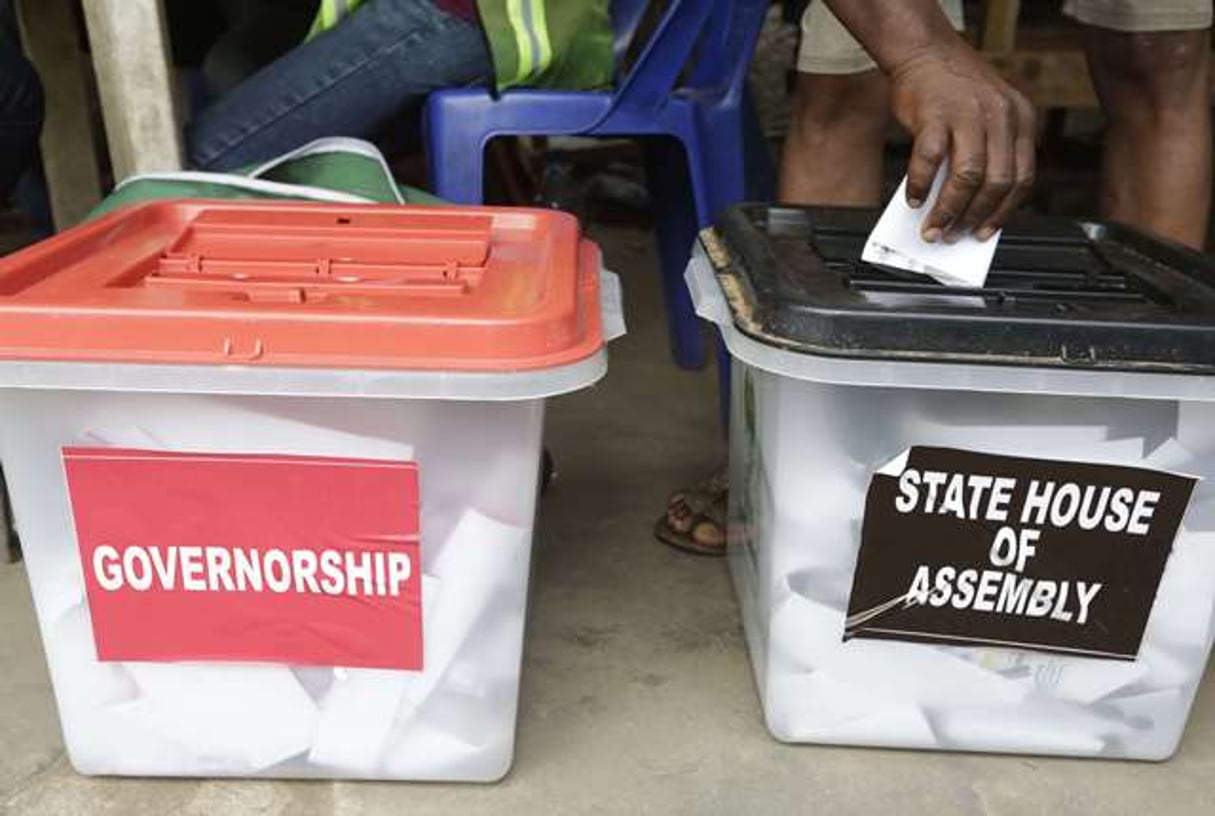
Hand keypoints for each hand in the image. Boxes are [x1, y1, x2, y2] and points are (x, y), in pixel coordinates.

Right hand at [889, 45, 1036, 242]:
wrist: (925, 52)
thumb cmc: (951, 89)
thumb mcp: (984, 117)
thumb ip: (985, 155)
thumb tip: (966, 207)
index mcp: (1021, 119)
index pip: (1022, 178)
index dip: (1004, 212)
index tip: (986, 232)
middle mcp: (1001, 115)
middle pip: (997, 182)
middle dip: (974, 218)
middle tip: (954, 235)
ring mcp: (969, 114)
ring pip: (968, 177)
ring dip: (949, 210)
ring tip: (933, 227)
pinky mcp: (936, 114)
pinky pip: (930, 160)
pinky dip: (920, 186)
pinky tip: (914, 198)